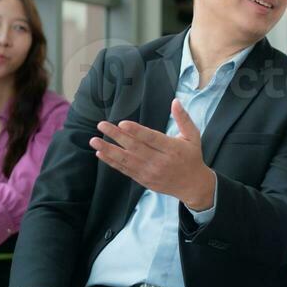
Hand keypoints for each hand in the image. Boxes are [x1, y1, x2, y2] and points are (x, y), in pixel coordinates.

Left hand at [90, 100, 214, 210]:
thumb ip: (183, 119)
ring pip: (126, 160)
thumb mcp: (193, 136)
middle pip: (135, 148)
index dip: (137, 131)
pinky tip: (101, 154)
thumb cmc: (192, 157)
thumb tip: (175, 101)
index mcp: (172, 149)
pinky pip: (125, 170)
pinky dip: (112, 162)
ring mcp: (150, 172)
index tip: (122, 123)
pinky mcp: (144, 180)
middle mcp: (160, 161)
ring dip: (109, 150)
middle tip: (102, 125)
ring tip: (94, 141)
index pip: (152, 139)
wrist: (192, 185)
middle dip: (117, 136)